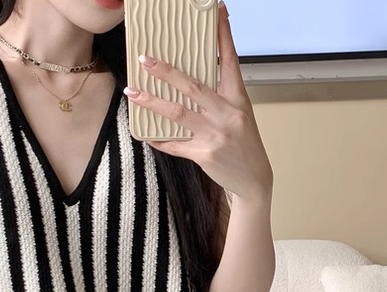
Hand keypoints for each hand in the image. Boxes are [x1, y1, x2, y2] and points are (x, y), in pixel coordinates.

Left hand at [123, 1, 271, 203]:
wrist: (253, 179)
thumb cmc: (245, 144)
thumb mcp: (240, 114)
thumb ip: (220, 96)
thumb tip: (193, 78)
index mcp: (238, 99)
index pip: (229, 60)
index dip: (222, 35)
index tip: (215, 12)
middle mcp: (226, 114)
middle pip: (192, 86)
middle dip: (166, 71)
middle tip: (146, 59)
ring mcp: (214, 135)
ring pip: (177, 113)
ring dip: (152, 102)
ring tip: (133, 92)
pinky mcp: (204, 155)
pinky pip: (174, 144)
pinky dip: (159, 139)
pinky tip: (146, 133)